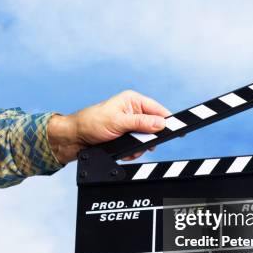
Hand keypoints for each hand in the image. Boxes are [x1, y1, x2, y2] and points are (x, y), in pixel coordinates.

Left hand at [47, 90, 170, 163]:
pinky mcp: (125, 136)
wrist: (73, 139)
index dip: (168, 120)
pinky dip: (132, 152)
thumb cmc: (90, 123)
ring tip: (128, 149)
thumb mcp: (118, 122)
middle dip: (148, 138)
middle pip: (154, 126)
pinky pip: (138, 146)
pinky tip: (123, 152)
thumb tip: (161, 123)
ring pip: (146, 139)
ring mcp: (129, 124)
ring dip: (139, 147)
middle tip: (142, 144)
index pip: (157, 109)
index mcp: (132, 100)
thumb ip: (141, 123)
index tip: (178, 129)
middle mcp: (133, 111)